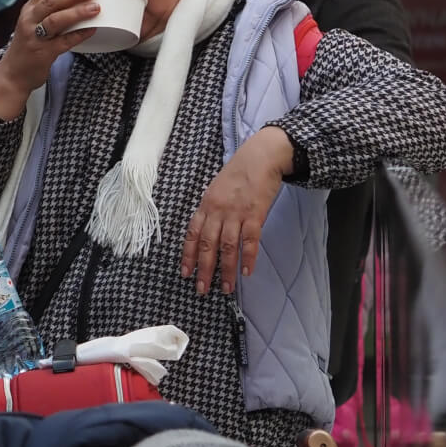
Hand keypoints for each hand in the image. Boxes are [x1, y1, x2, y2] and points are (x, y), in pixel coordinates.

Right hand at [0, 0, 98, 119]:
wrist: (13, 74)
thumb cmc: (27, 46)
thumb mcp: (32, 23)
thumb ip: (49, 11)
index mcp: (29, 9)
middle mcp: (29, 20)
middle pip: (51, 0)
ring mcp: (34, 37)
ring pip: (55, 20)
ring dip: (77, 12)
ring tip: (95, 9)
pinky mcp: (42, 53)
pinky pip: (63, 42)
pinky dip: (78, 35)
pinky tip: (91, 30)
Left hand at [181, 126, 296, 294]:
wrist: (260, 157)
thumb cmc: (239, 173)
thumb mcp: (217, 189)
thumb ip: (212, 209)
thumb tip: (208, 230)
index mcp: (206, 204)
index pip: (192, 233)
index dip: (187, 255)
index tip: (185, 273)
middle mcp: (217, 210)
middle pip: (207, 244)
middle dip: (203, 269)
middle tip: (201, 289)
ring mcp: (236, 212)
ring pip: (227, 246)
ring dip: (226, 269)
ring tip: (227, 287)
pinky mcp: (255, 214)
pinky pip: (250, 240)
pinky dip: (248, 257)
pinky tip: (246, 271)